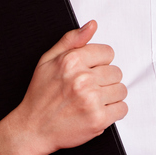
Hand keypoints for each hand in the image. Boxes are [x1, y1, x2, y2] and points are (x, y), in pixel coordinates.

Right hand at [0, 20, 127, 154]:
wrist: (32, 129)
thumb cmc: (40, 96)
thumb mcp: (48, 60)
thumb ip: (71, 40)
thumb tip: (91, 25)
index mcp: (71, 61)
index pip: (108, 53)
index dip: (99, 63)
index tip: (90, 72)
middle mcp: (82, 79)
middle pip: (116, 72)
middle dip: (105, 80)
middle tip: (88, 89)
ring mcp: (91, 100)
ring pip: (121, 90)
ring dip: (110, 96)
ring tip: (92, 101)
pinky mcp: (98, 119)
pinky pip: (122, 109)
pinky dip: (113, 112)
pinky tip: (97, 111)